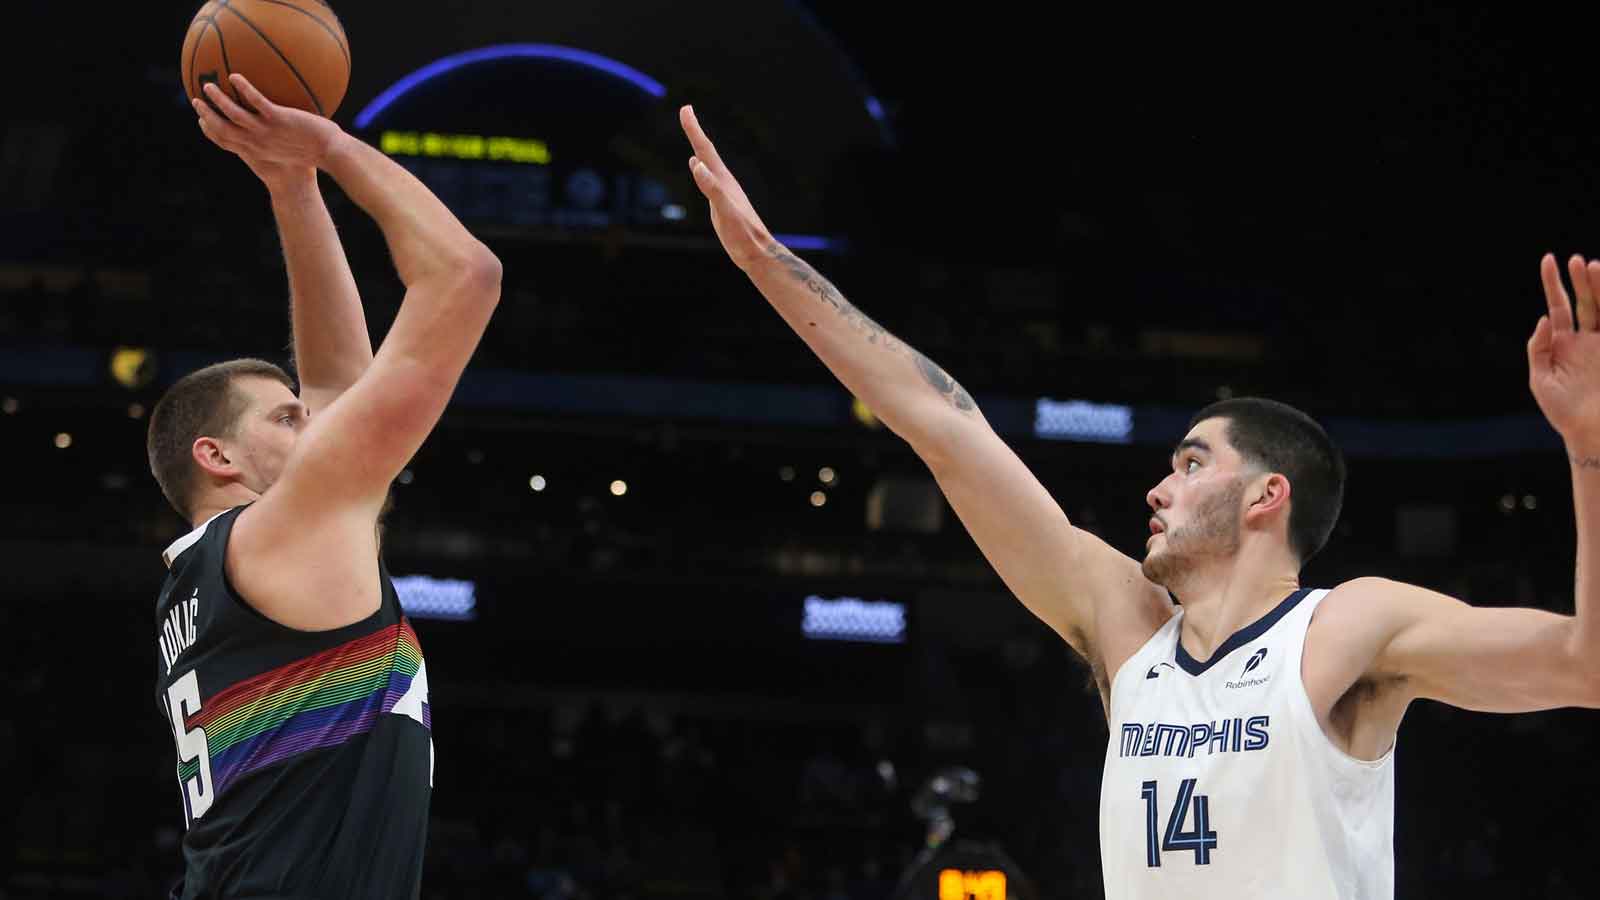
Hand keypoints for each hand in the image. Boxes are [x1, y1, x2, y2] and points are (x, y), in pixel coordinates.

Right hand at [193, 74, 342, 181]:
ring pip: (234, 115)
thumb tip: (279, 128)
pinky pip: (257, 101)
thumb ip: (279, 140)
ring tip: (208, 86)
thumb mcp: (291, 151)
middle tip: (195, 101)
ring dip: (218, 100)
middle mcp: (258, 143)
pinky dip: (244, 89)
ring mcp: (267, 131)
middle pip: (223, 130)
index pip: (228, 143)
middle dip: (207, 116)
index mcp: (258, 151)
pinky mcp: (279, 119)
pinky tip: (235, 76)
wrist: (331, 154)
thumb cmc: (316, 153)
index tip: (201, 122)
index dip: (212, 133)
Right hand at [679, 105, 775, 271]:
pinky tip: (699, 168)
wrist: (757, 252)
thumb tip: (697, 164)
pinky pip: (709, 179)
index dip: (694, 129)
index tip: (685, 108)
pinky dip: (701, 169)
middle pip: (706, 151)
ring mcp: (723, 191)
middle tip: (686, 110)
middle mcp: (723, 181)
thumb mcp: (725, 211)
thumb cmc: (742, 234)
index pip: (705, 150)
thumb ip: (712, 188)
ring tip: (693, 135)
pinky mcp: (722, 203)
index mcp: (722, 180)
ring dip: (699, 147)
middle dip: (694, 131)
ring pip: (708, 163)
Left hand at [1530, 253, 1599, 443]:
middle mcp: (1587, 340)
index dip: (1553, 283)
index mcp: (1563, 344)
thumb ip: (1539, 349)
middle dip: (1582, 281)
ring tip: (1594, 266)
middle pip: (1585, 303)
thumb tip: (1542, 319)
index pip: (1559, 306)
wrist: (1591, 433)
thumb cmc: (1563, 412)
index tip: (1549, 259)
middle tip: (1578, 261)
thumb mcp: (1541, 380)